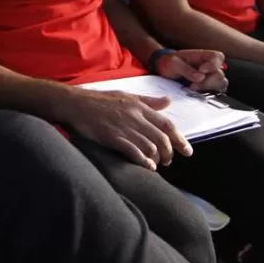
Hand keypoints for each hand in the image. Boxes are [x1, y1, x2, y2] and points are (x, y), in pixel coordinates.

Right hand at [62, 89, 192, 170]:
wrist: (75, 104)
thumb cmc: (99, 100)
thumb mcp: (126, 95)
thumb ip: (148, 101)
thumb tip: (168, 101)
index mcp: (140, 107)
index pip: (167, 125)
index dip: (180, 139)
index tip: (188, 150)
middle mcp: (135, 117)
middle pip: (162, 139)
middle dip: (170, 153)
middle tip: (169, 161)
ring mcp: (124, 128)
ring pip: (150, 147)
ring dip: (157, 159)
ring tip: (156, 165)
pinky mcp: (112, 138)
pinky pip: (134, 152)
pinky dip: (143, 162)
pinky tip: (147, 167)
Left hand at [156, 50, 228, 92]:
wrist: (164, 71)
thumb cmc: (169, 63)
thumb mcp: (174, 63)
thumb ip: (186, 69)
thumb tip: (200, 77)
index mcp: (203, 56)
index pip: (218, 57)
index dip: (213, 64)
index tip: (202, 70)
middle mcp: (210, 67)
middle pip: (220, 75)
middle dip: (208, 82)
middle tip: (193, 86)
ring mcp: (210, 78)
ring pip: (220, 85)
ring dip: (208, 89)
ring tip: (192, 89)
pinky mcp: (207, 88)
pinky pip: (214, 93)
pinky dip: (207, 95)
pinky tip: (195, 94)